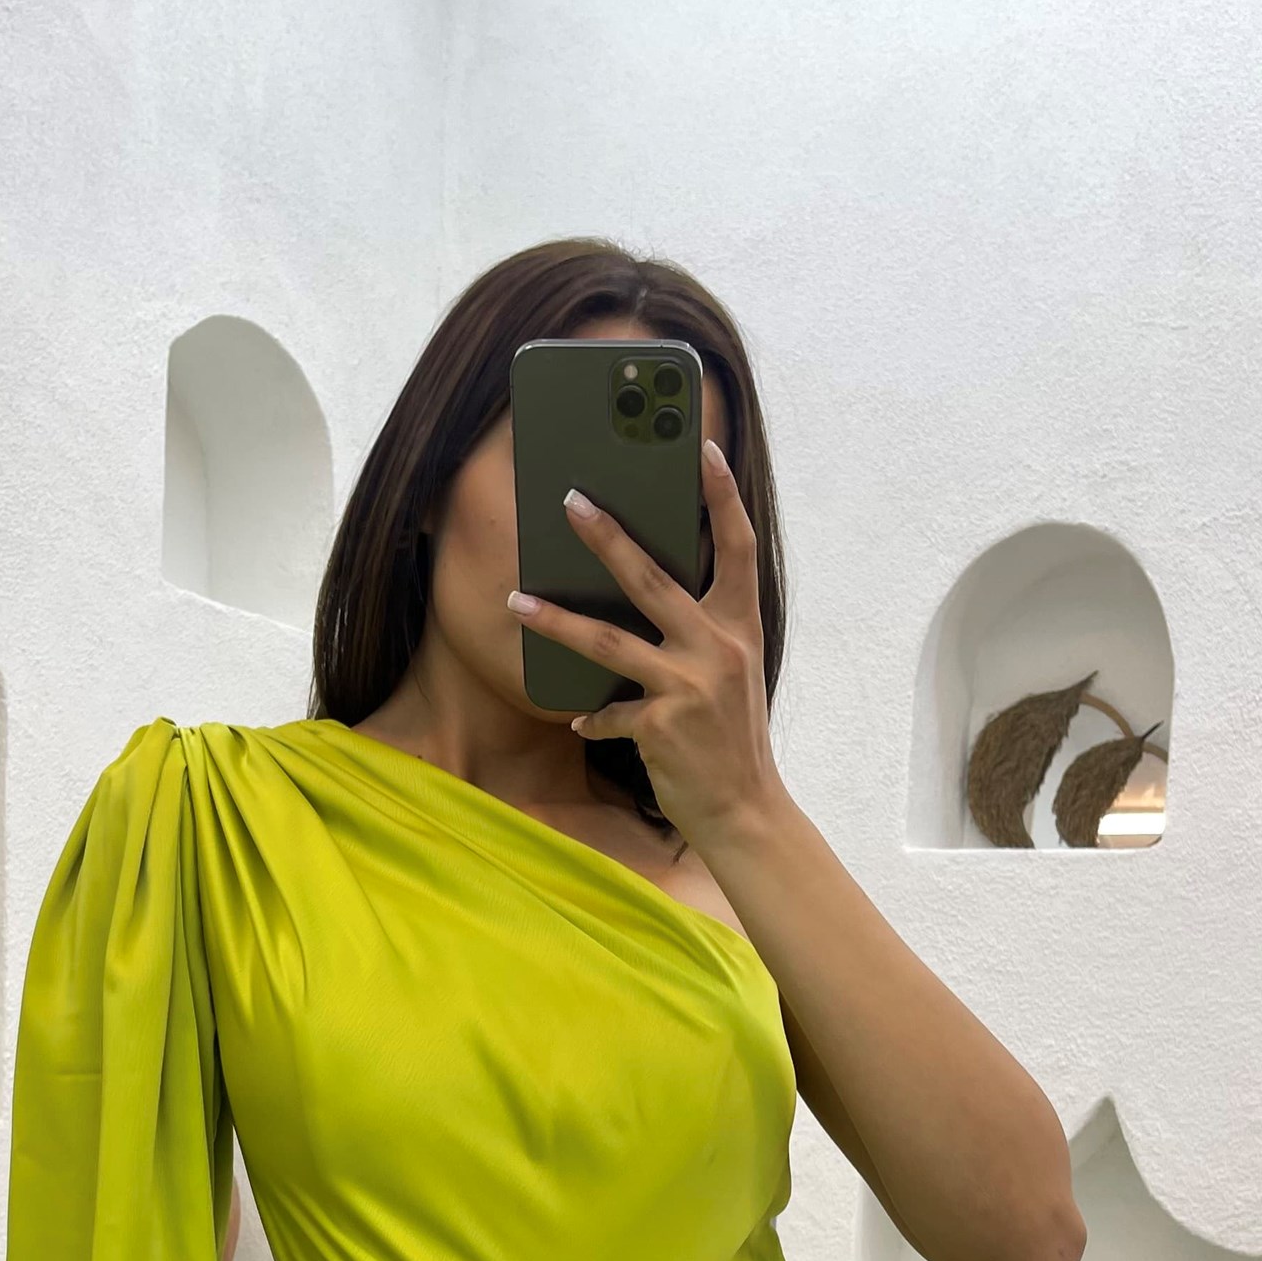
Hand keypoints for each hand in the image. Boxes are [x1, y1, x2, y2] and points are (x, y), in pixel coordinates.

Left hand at [506, 438, 782, 843]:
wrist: (745, 810)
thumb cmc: (731, 739)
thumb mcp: (731, 674)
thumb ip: (699, 632)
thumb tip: (646, 592)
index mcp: (740, 628)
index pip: (738, 547)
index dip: (723, 497)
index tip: (704, 450)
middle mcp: (718, 648)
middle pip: (652, 578)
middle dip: (606, 536)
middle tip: (569, 501)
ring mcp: (689, 686)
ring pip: (608, 641)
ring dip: (556, 620)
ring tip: (516, 602)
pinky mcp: (661, 725)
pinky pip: (609, 713)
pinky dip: (593, 719)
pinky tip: (579, 723)